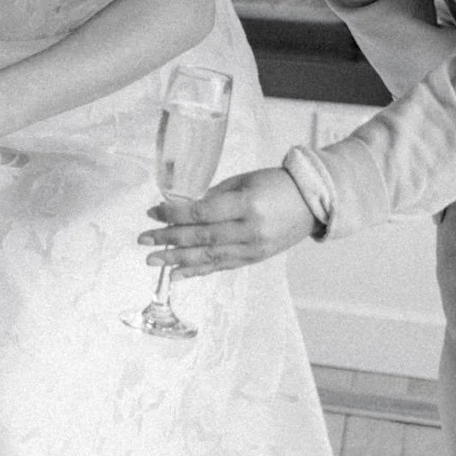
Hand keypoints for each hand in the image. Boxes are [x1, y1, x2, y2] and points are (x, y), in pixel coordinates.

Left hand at [136, 166, 314, 278]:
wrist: (312, 201)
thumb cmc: (276, 184)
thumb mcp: (243, 181)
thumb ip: (214, 196)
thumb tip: (183, 209)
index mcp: (246, 205)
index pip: (202, 213)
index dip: (174, 214)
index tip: (152, 212)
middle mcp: (249, 230)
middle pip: (201, 238)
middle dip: (168, 239)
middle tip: (143, 239)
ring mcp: (253, 248)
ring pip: (208, 257)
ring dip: (177, 260)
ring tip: (153, 260)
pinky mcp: (254, 259)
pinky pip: (221, 267)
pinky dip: (197, 271)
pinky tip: (177, 274)